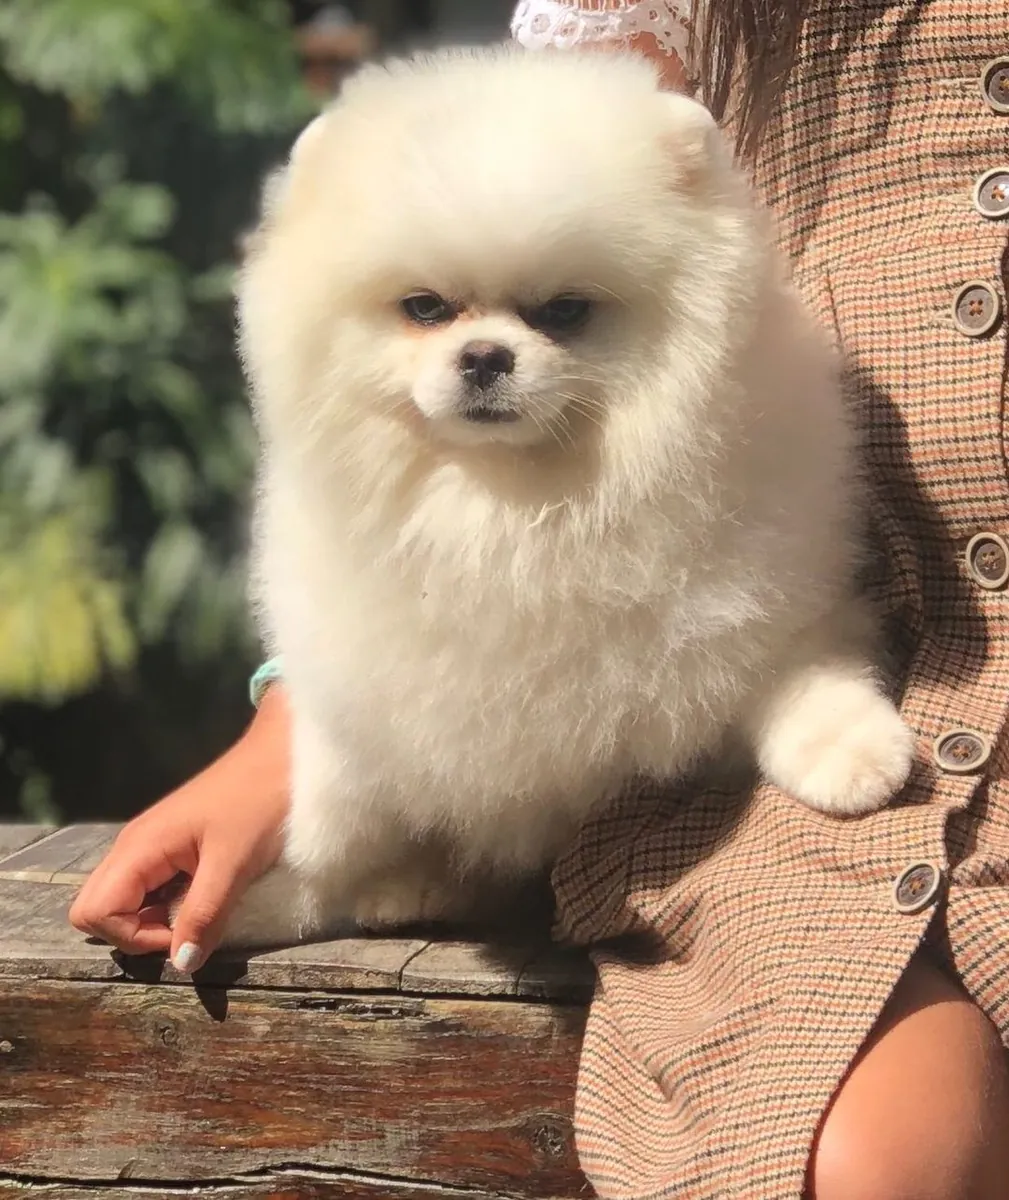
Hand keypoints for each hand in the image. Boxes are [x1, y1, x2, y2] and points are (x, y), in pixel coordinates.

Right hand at [69, 685, 291, 971]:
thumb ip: (204, 915)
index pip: (93, 913)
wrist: (284, 755)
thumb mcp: (235, 864)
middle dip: (133, 933)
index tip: (183, 933)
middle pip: (95, 908)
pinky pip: (149, 887)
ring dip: (152, 919)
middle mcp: (133, 846)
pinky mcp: (171, 844)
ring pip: (122, 900)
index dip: (132, 937)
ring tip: (200, 911)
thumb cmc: (260, 802)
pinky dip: (167, 903)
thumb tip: (181, 965)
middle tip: (186, 929)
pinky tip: (205, 894)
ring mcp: (150, 844)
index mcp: (138, 847)